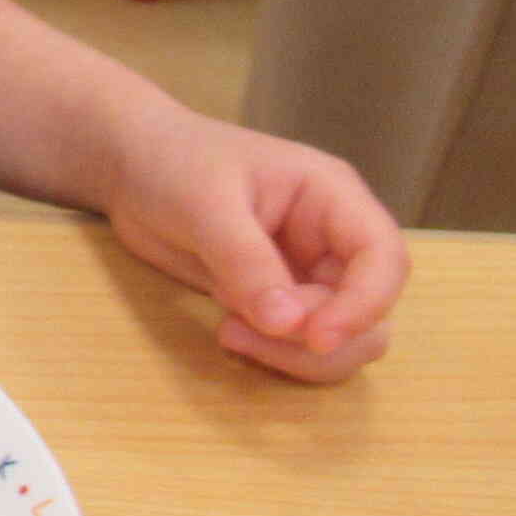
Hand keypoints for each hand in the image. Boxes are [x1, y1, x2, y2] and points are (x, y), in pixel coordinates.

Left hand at [97, 106, 409, 382]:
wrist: (130, 166)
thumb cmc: (174, 162)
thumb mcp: (206, 204)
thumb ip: (246, 262)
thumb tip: (288, 323)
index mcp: (332, 198)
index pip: (384, 259)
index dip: (365, 305)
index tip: (317, 337)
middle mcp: (331, 240)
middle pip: (369, 312)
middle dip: (318, 338)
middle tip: (243, 330)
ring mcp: (306, 274)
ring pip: (338, 338)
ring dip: (294, 353)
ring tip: (228, 333)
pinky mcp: (276, 301)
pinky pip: (297, 344)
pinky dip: (273, 353)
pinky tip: (225, 332)